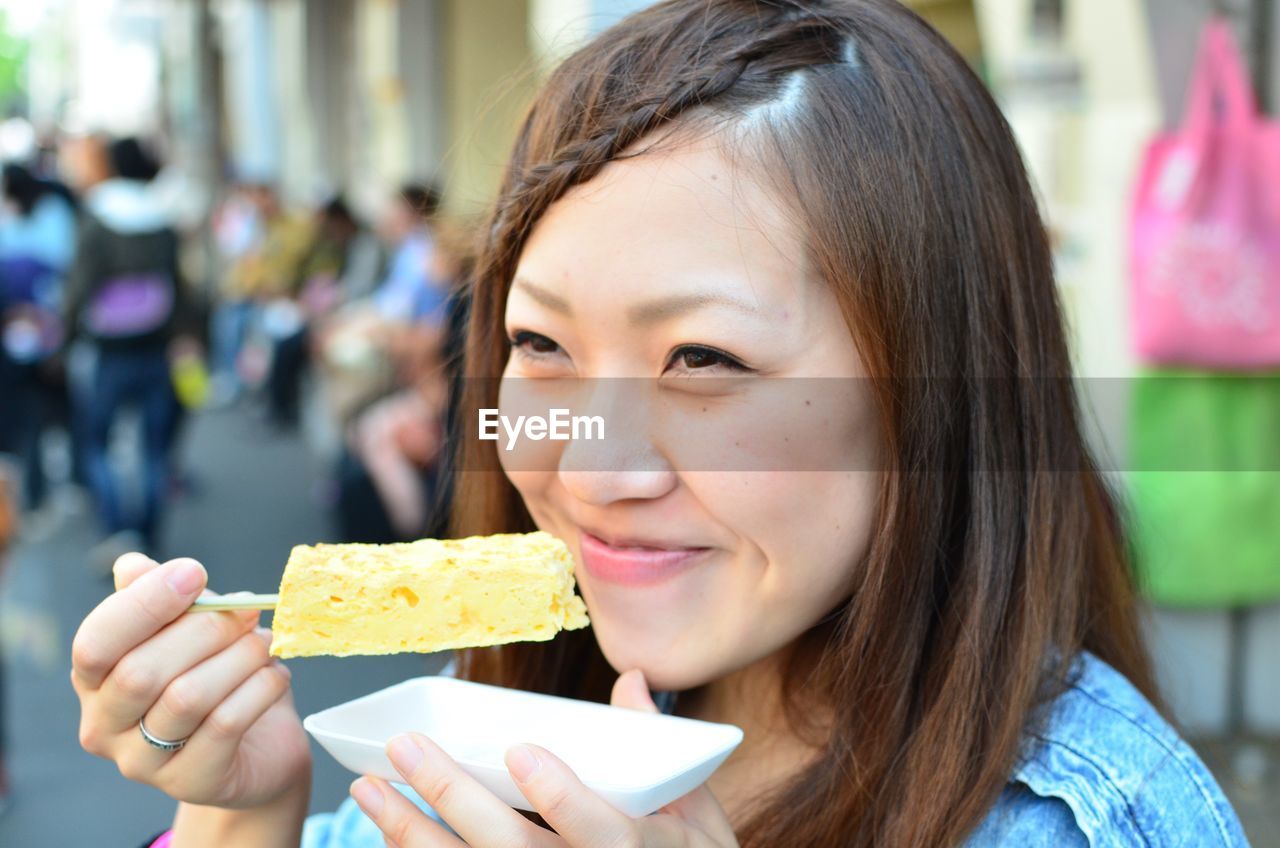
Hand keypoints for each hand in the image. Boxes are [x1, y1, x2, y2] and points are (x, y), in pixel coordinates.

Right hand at [71, 553, 310, 808]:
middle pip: (141, 672)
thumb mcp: (191, 631)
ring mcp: (142, 763)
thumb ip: (162, 600)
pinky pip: (225, 725)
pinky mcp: (191, 782)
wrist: (259, 748)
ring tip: (265, 643)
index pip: (95, 643)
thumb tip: (132, 566)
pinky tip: (276, 674)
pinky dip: (259, 688)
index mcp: (93, 681)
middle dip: (205, 630)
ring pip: (186, 698)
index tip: (195, 573)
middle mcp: (104, 726)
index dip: (144, 603)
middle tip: (247, 612)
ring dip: (238, 658)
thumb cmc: (218, 678)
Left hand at [349, 669, 738, 846]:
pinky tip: (388, 833)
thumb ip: (658, 748)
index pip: (600, 829)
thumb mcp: (697, 815)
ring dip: (412, 831)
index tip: (521, 751)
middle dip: (452, 795)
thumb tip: (630, 678)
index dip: (560, 796)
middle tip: (406, 747)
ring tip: (369, 788)